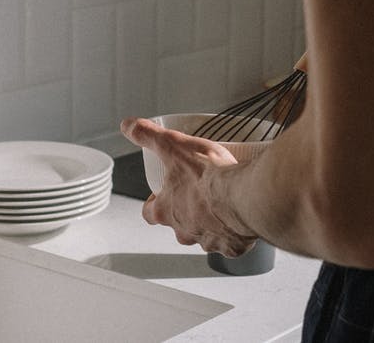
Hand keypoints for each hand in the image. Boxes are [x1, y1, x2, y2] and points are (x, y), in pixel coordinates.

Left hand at [120, 117, 256, 256]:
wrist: (245, 196)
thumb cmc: (210, 176)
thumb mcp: (173, 145)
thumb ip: (149, 135)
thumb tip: (129, 126)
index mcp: (166, 210)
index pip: (149, 213)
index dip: (153, 203)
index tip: (160, 194)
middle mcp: (184, 231)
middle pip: (178, 225)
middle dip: (186, 212)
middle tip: (198, 193)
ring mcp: (209, 241)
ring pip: (205, 234)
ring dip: (211, 221)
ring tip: (223, 201)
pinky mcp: (232, 246)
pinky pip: (230, 241)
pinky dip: (234, 230)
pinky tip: (241, 213)